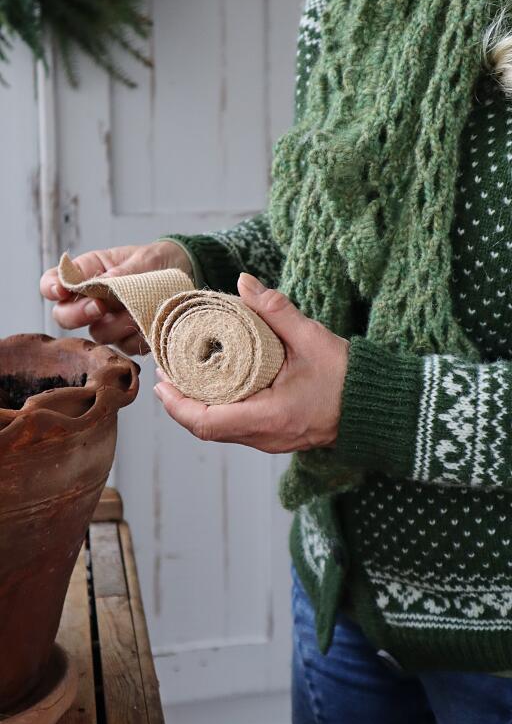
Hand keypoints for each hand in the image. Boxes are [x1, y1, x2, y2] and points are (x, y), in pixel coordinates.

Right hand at [40, 241, 192, 355]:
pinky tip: (151, 323)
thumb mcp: (144, 260)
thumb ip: (123, 273)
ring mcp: (108, 322)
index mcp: (89, 272)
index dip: (51, 288)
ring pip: (97, 334)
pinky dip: (138, 336)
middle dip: (80, 314)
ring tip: (140, 311)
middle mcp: (92, 299)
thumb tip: (103, 283)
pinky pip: (126, 347)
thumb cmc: (158, 262)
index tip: (61, 291)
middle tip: (100, 306)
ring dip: (117, 325)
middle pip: (65, 316)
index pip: (54, 282)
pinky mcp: (127, 339)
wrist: (186, 274)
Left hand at [153, 273, 349, 452]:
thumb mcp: (311, 338)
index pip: (207, 423)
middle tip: (165, 371)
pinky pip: (235, 429)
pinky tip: (212, 388)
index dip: (176, 404)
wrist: (376, 407)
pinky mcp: (275, 436)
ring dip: (196, 408)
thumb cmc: (348, 377)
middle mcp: (264, 436)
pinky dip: (217, 410)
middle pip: (206, 429)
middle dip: (179, 403)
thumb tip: (243, 283)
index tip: (161, 379)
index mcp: (269, 416)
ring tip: (182, 376)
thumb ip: (276, 310)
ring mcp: (270, 440)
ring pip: (219, 431)